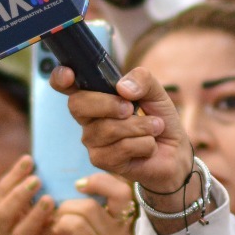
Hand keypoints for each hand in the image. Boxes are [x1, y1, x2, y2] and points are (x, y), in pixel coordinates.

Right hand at [0, 155, 57, 234]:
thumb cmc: (46, 218)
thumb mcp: (36, 200)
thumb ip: (37, 183)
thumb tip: (46, 153)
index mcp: (1, 210)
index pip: (2, 190)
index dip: (14, 175)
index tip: (30, 159)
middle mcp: (4, 230)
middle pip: (5, 213)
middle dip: (19, 195)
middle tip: (37, 180)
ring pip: (20, 233)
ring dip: (34, 216)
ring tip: (50, 200)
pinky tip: (60, 223)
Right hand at [50, 65, 191, 200]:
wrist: (173, 152)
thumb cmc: (158, 118)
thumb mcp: (156, 92)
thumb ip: (142, 79)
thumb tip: (122, 88)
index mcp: (95, 95)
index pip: (65, 85)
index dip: (61, 78)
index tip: (69, 74)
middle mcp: (87, 118)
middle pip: (78, 104)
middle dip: (108, 104)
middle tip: (131, 108)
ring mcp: (92, 140)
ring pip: (107, 128)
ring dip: (140, 126)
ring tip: (155, 127)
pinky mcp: (102, 160)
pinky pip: (121, 148)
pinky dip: (144, 144)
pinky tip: (149, 145)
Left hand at [51, 174, 135, 234]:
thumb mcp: (89, 232)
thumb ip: (85, 210)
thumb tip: (68, 185)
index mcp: (120, 222)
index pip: (122, 190)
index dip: (101, 181)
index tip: (80, 185)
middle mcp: (118, 231)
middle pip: (98, 198)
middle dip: (72, 201)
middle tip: (60, 211)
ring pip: (85, 209)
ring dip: (63, 212)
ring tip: (55, 224)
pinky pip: (76, 226)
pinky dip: (61, 223)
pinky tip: (55, 232)